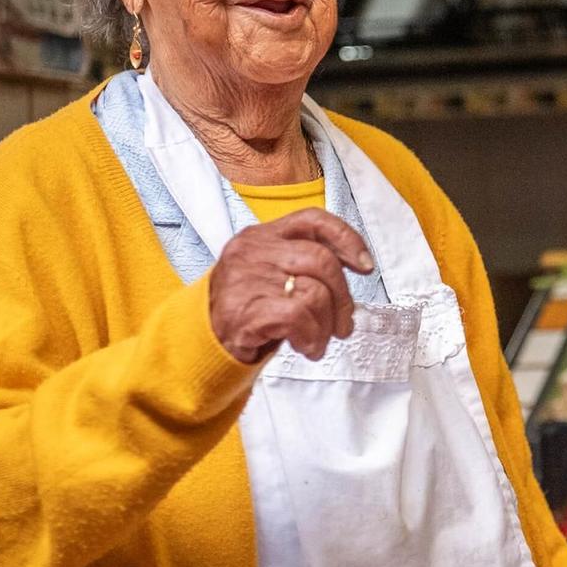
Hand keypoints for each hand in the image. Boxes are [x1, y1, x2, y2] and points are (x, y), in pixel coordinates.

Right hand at [208, 209, 374, 363]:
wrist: (201, 341)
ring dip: (327, 326)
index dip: (347, 238)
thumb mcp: (270, 272)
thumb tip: (355, 267)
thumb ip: (304, 262)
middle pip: (322, 261)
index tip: (365, 266)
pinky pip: (299, 316)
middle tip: (343, 325)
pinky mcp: (245, 310)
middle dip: (343, 298)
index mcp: (262, 235)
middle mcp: (253, 251)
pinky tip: (307, 347)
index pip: (313, 219)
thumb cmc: (247, 306)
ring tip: (319, 340)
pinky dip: (312, 336)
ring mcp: (246, 279)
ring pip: (314, 292)